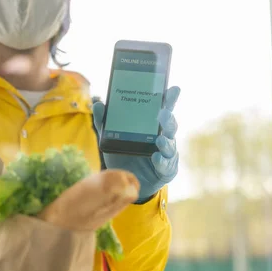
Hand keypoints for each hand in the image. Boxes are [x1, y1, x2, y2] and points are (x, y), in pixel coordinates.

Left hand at [92, 86, 179, 202]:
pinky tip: (156, 157)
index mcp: (152, 125)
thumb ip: (104, 121)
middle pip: (170, 125)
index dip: (169, 99)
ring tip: (159, 139)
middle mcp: (162, 136)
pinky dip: (161, 161)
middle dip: (168, 118)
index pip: (163, 109)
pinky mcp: (166, 169)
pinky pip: (166, 164)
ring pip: (170, 144)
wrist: (127, 182)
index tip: (173, 89)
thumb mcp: (111, 137)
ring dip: (166, 141)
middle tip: (163, 113)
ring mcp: (166, 153)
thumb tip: (98, 104)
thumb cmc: (123, 154)